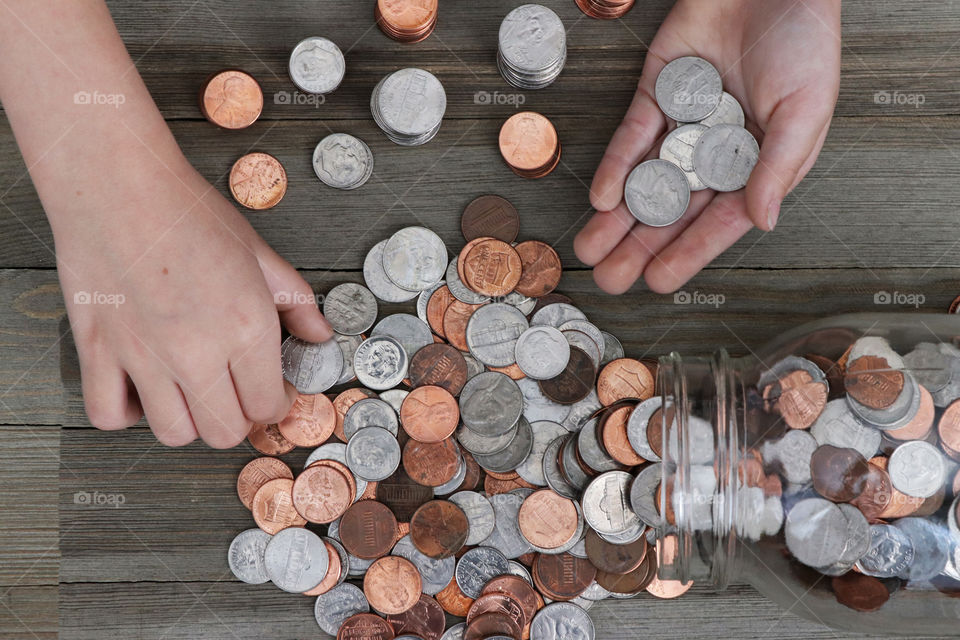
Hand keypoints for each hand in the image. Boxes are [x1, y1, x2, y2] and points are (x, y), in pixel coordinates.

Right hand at [56, 154, 332, 446]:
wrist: (117, 184)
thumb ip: (295, 301)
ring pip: (174, 434)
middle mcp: (197, 351)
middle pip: (225, 431)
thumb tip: (321, 336)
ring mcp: (144, 357)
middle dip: (239, 418)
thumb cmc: (188, 211)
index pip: (267, 406)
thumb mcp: (259, 252)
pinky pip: (109, 416)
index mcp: (245, 326)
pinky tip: (143, 390)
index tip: (272, 392)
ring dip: (190, 421)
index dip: (275, 403)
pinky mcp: (99, 351)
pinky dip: (128, 414)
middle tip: (238, 393)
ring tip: (194, 392)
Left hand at [574, 0, 840, 292]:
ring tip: (590, 250)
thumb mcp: (806, 108)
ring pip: (645, 180)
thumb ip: (778, 166)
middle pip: (673, 208)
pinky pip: (633, 135)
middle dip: (640, 245)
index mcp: (757, 162)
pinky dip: (616, 165)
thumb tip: (761, 222)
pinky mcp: (658, 93)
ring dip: (617, 217)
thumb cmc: (804, 38)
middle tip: (609, 280)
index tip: (660, 282)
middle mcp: (716, 149)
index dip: (688, 252)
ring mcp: (683, 123)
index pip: (718, 220)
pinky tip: (600, 198)